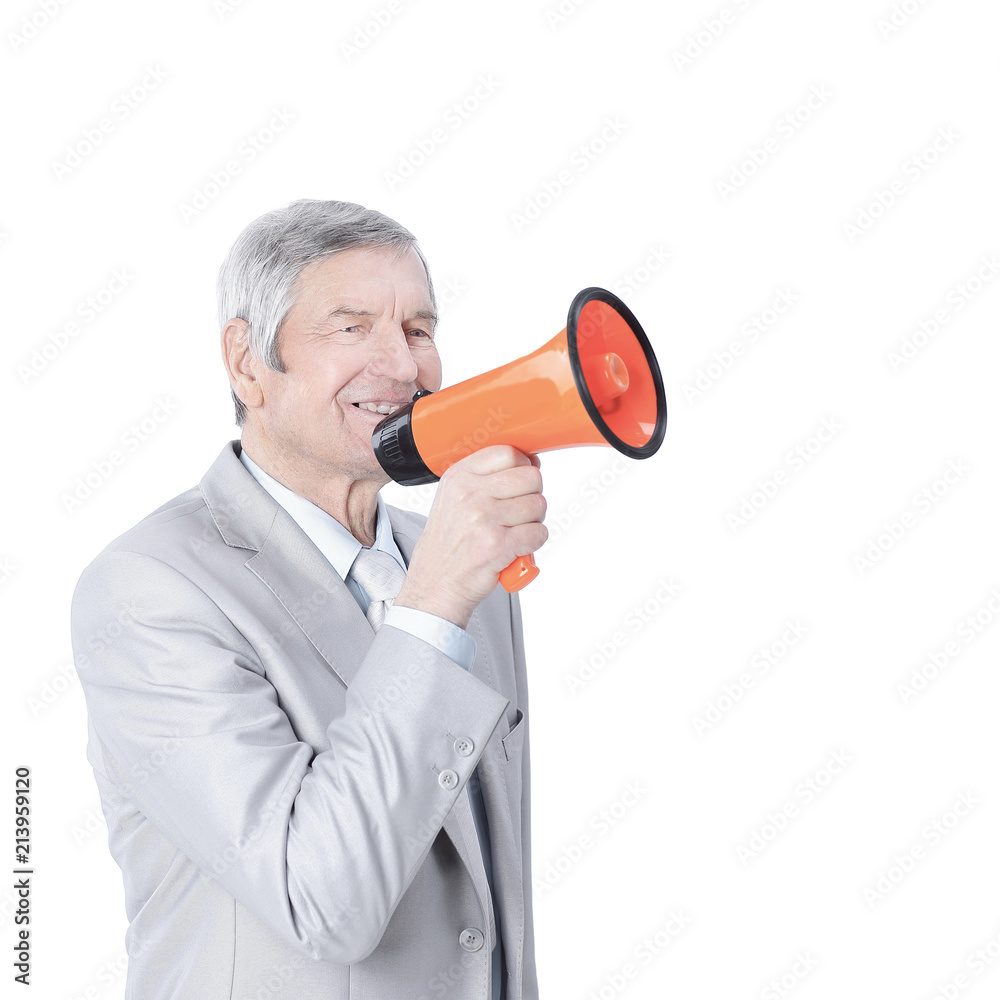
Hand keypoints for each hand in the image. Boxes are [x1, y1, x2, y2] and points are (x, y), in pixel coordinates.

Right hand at [394, 446, 546, 628]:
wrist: (435, 586)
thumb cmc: (449, 545)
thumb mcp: (454, 499)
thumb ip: (486, 479)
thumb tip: (530, 463)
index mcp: (459, 478)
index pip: (508, 452)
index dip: (523, 467)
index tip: (518, 483)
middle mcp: (469, 494)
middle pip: (530, 477)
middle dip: (532, 495)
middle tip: (517, 513)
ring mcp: (483, 519)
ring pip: (538, 505)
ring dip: (533, 522)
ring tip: (512, 532)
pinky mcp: (498, 545)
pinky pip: (539, 533)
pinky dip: (533, 543)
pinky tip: (515, 548)